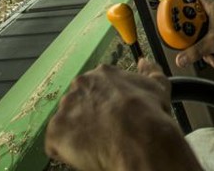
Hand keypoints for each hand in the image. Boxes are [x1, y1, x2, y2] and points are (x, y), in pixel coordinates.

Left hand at [45, 59, 198, 170]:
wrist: (141, 141)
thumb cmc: (150, 115)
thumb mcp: (158, 87)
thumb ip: (150, 70)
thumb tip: (143, 62)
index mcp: (101, 74)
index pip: (96, 89)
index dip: (105, 106)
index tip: (114, 117)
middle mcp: (80, 86)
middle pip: (79, 104)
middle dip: (89, 117)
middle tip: (106, 132)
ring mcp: (65, 108)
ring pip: (68, 123)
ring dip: (78, 133)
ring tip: (99, 143)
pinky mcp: (55, 131)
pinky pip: (56, 144)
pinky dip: (68, 151)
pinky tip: (88, 152)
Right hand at [175, 0, 213, 68]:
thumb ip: (196, 51)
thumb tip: (182, 57)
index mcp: (212, 8)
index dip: (181, 1)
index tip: (171, 7)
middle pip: (193, 23)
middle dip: (192, 36)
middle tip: (187, 41)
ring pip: (200, 37)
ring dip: (203, 50)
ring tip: (209, 54)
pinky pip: (209, 47)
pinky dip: (211, 54)